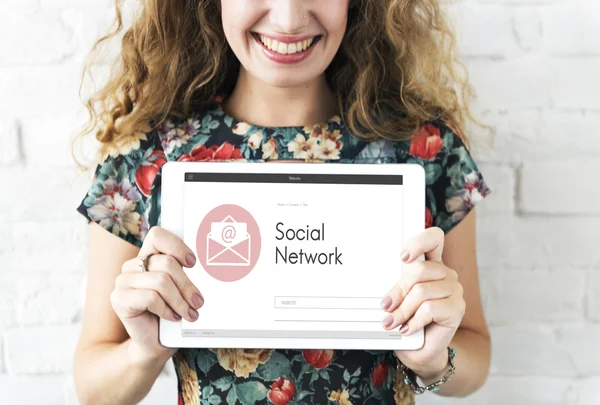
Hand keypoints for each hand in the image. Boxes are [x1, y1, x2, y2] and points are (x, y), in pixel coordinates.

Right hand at [110, 226, 203, 363]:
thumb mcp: (180, 290)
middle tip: (198, 302)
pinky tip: (170, 317)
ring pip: (160, 281)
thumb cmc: (171, 314)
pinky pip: (150, 297)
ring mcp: (123, 281)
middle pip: (166, 263)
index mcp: (147, 257)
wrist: (155, 344)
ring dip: (179, 301)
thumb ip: (184, 273)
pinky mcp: (118, 299)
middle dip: (187, 285)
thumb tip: (204, 265)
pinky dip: (166, 309)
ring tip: (188, 313)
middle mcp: (133, 266)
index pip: (157, 235)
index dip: (177, 246)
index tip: (192, 263)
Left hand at [380, 227, 464, 380]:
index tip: (403, 257)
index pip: (434, 238)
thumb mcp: (399, 300)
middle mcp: (445, 274)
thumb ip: (397, 287)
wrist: (421, 350)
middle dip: (398, 290)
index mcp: (432, 264)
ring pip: (421, 291)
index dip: (419, 242)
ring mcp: (454, 290)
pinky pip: (429, 309)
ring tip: (394, 322)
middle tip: (386, 307)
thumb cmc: (408, 321)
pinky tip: (408, 329)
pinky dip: (413, 321)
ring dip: (403, 310)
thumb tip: (387, 293)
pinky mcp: (457, 308)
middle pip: (419, 269)